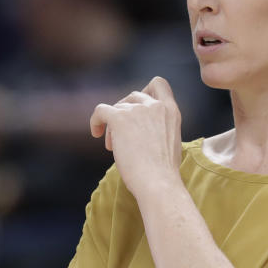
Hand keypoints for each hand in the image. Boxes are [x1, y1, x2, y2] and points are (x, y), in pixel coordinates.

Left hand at [89, 76, 183, 200]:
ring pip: (117, 107)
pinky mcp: (120, 119)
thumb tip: (139, 129)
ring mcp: (137, 110)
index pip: (158, 84)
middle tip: (122, 137)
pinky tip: (96, 133)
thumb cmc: (163, 173)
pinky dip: (96, 121)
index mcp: (171, 111)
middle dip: (126, 114)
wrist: (158, 183)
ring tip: (114, 146)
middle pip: (133, 96)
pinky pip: (101, 110)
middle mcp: (155, 106)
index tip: (137, 109)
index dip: (144, 92)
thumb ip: (159, 127)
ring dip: (113, 124)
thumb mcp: (170, 142)